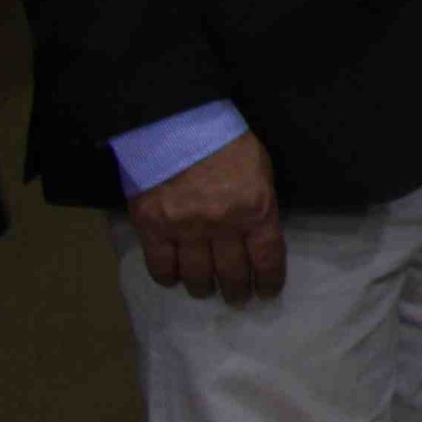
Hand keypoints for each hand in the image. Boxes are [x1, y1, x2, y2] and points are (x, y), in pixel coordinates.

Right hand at [128, 134, 285, 304]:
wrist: (175, 123)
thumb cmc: (225, 142)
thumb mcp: (259, 171)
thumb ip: (258, 205)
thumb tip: (257, 234)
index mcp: (255, 209)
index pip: (267, 259)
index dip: (269, 281)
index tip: (267, 293)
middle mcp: (222, 226)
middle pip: (232, 272)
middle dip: (237, 291)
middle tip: (237, 299)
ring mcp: (185, 229)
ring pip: (197, 275)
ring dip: (204, 288)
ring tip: (206, 291)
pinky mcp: (152, 227)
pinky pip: (160, 266)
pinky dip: (168, 277)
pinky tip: (174, 279)